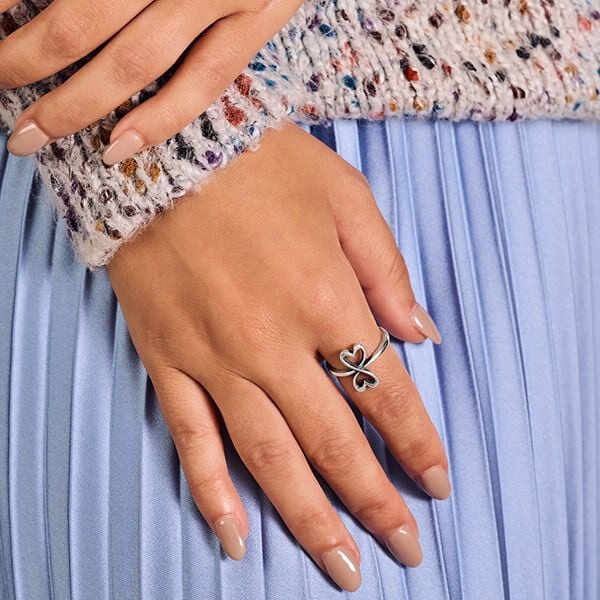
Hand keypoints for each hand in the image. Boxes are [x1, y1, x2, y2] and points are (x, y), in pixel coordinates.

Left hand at [1, 0, 299, 158]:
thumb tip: (36, 4)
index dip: (12, 5)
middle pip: (83, 22)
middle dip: (25, 61)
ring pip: (136, 60)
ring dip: (76, 103)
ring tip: (32, 133)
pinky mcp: (255, 22)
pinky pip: (203, 81)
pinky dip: (158, 119)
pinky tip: (117, 147)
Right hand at [107, 123, 448, 591]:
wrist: (166, 149)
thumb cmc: (261, 165)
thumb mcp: (346, 198)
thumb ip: (388, 270)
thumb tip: (422, 336)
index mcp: (327, 299)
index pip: (385, 393)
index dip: (417, 444)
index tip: (436, 483)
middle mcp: (273, 343)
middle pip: (335, 442)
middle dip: (375, 500)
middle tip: (403, 547)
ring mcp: (215, 358)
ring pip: (269, 458)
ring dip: (310, 519)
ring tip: (342, 566)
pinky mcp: (168, 359)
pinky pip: (191, 439)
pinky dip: (213, 492)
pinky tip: (235, 536)